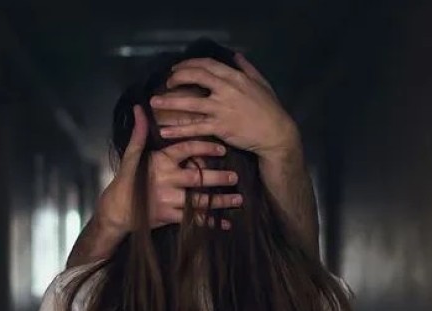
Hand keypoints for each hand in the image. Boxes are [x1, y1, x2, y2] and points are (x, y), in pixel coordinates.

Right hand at [96, 105, 241, 234]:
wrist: (116, 212)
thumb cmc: (126, 182)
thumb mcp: (130, 156)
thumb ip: (139, 134)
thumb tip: (139, 109)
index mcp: (160, 162)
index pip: (186, 150)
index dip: (205, 148)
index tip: (222, 149)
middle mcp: (165, 180)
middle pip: (197, 177)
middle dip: (218, 177)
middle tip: (235, 177)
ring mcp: (168, 200)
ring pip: (199, 200)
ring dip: (220, 201)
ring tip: (238, 198)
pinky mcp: (169, 217)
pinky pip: (194, 220)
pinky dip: (211, 222)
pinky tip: (225, 223)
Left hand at [149, 53, 301, 164]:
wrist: (276, 134)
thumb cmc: (270, 109)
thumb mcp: (261, 84)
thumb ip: (247, 68)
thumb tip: (236, 55)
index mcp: (235, 77)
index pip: (207, 65)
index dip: (189, 64)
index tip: (177, 68)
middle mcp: (226, 90)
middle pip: (196, 77)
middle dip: (177, 77)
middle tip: (167, 82)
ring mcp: (221, 109)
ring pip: (190, 103)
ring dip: (170, 101)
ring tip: (154, 102)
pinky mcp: (219, 128)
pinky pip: (194, 127)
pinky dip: (178, 129)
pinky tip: (164, 131)